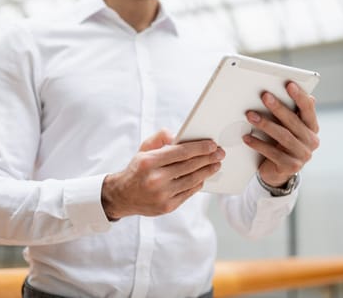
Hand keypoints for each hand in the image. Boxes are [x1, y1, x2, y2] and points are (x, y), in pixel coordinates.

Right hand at [102, 129, 224, 219]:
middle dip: (208, 158)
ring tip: (216, 164)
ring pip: (192, 180)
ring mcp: (162, 195)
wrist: (122, 196)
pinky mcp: (167, 207)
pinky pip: (189, 193)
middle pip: (190, 166)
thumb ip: (160, 137)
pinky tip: (203, 176)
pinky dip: (198, 183)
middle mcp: (156, 179)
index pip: (181, 152)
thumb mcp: (143, 149)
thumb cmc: (137, 169)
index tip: (212, 144)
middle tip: (220, 153)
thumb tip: (178, 135)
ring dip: (207, 171)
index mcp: (149, 162)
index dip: (200, 148)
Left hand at [243, 82, 319, 187]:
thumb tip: (296, 93)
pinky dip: (258, 144)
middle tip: (265, 96)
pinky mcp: (290, 167)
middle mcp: (311, 142)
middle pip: (294, 122)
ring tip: (250, 115)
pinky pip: (272, 153)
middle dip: (278, 108)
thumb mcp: (287, 128)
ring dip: (265, 124)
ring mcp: (302, 156)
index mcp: (312, 128)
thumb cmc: (281, 144)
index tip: (289, 84)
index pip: (309, 109)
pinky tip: (246, 137)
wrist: (277, 172)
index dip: (300, 97)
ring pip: (283, 136)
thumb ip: (291, 112)